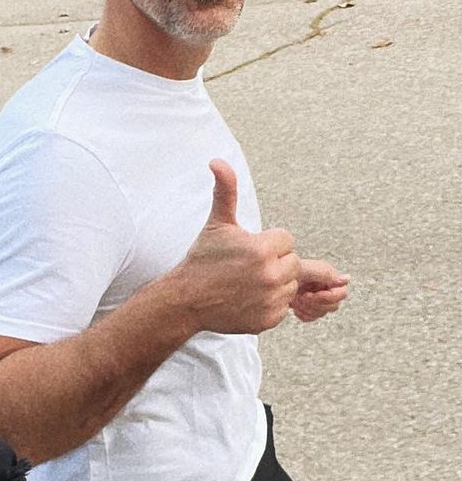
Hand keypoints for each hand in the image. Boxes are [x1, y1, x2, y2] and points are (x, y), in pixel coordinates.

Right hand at [175, 160, 299, 335]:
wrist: (186, 299)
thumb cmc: (202, 260)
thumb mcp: (216, 224)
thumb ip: (226, 190)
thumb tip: (217, 161)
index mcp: (262, 249)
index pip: (286, 240)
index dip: (268, 244)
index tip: (246, 251)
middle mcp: (270, 275)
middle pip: (292, 263)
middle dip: (274, 263)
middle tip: (246, 268)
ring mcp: (270, 300)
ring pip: (290, 286)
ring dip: (274, 284)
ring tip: (247, 283)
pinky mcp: (269, 319)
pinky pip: (283, 307)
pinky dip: (269, 304)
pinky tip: (247, 299)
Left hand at [292, 258, 349, 321]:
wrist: (273, 281)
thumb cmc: (288, 271)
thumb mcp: (306, 269)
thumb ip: (326, 273)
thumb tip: (347, 279)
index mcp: (330, 279)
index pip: (342, 294)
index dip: (327, 297)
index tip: (310, 294)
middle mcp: (327, 289)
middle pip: (333, 306)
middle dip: (315, 303)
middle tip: (302, 296)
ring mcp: (319, 300)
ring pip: (321, 314)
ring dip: (307, 308)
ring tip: (297, 298)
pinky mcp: (310, 308)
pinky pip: (311, 318)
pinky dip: (302, 313)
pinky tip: (295, 305)